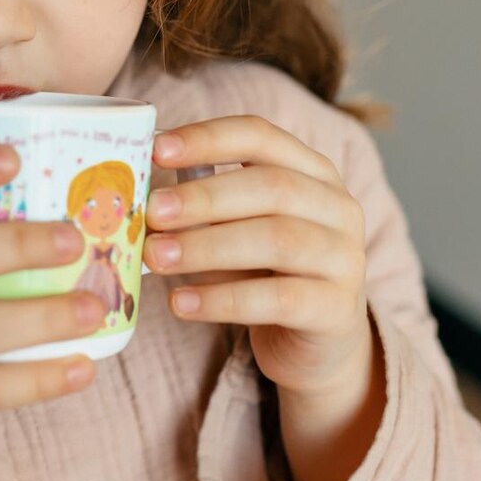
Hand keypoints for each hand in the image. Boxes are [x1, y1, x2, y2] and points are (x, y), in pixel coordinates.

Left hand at [143, 115, 372, 397]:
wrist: (318, 343)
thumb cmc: (267, 273)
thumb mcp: (237, 229)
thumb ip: (201, 208)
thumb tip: (136, 193)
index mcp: (312, 171)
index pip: (261, 136)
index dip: (208, 138)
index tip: (156, 150)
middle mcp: (337, 206)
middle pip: (272, 187)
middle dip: (204, 197)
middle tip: (151, 211)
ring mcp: (345, 258)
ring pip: (277, 240)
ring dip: (207, 246)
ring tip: (154, 257)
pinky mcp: (337, 309)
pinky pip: (278, 299)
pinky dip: (222, 299)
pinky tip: (180, 302)